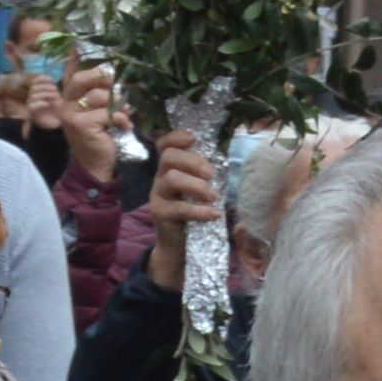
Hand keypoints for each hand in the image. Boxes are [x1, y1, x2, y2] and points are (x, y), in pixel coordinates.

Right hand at [144, 127, 222, 289]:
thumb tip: (224, 156)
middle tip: (212, 175)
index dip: (175, 137)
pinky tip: (214, 214)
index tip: (193, 139)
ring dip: (197, 185)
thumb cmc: (192, 210)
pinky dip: (200, 211)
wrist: (177, 243)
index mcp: (169, 168)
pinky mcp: (159, 214)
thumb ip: (203, 173)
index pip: (163, 144)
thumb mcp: (196, 188)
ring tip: (215, 197)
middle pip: (168, 157)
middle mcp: (159, 178)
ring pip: (171, 178)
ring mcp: (157, 195)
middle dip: (193, 161)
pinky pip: (178, 208)